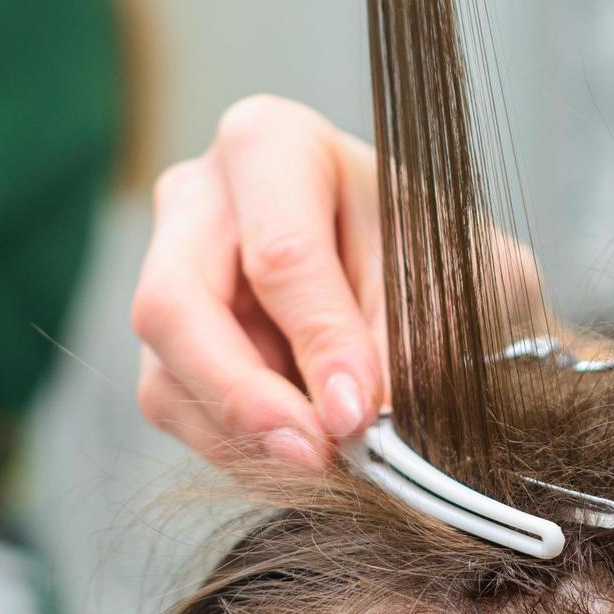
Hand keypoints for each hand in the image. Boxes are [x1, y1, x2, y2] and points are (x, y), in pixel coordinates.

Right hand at [131, 96, 540, 469]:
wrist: (432, 290)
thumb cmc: (438, 262)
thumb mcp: (447, 287)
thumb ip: (404, 343)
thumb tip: (351, 418)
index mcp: (273, 145)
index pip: (280, 253)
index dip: (320, 342)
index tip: (359, 413)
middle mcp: (198, 197)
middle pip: (177, 306)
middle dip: (246, 397)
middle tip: (316, 456)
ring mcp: (167, 270)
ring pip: (166, 372)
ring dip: (245, 436)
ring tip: (323, 468)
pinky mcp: (167, 344)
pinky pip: (174, 409)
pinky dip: (238, 449)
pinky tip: (301, 461)